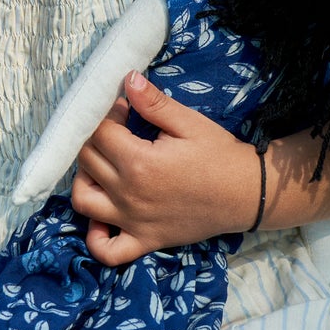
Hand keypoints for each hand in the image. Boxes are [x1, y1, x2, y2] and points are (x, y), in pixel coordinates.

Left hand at [71, 73, 261, 264]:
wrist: (246, 194)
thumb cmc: (219, 155)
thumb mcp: (189, 123)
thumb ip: (154, 103)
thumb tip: (127, 79)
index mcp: (139, 162)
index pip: (98, 132)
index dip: (106, 115)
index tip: (123, 110)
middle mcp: (128, 194)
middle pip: (86, 161)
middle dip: (93, 139)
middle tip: (116, 132)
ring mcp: (133, 221)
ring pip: (83, 201)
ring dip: (83, 180)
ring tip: (103, 167)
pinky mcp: (144, 241)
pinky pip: (106, 250)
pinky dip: (95, 237)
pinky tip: (102, 217)